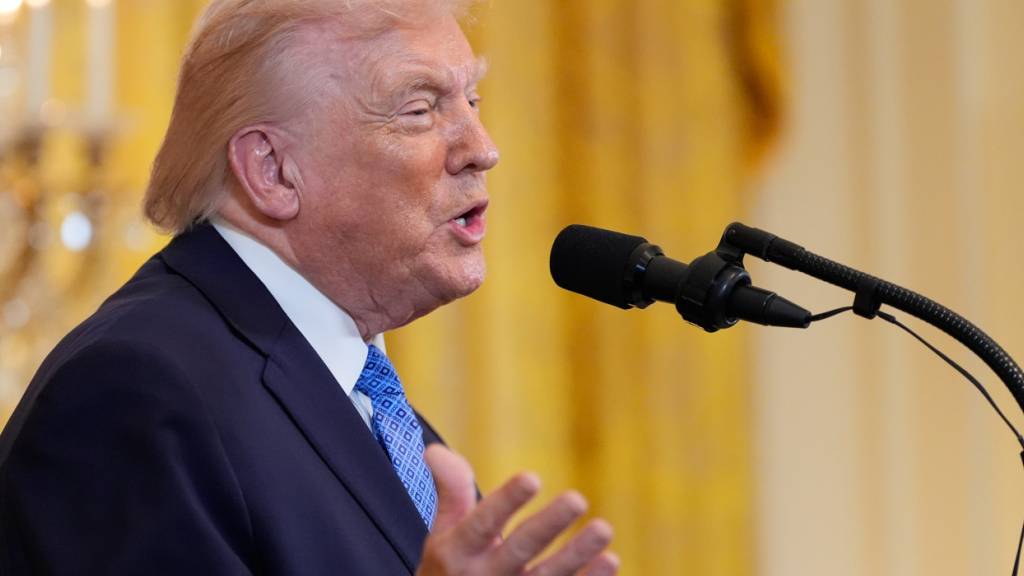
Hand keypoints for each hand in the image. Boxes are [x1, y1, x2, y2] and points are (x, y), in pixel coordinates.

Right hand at [417, 445, 618, 575]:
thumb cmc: (451, 571)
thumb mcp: (443, 534)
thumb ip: (450, 491)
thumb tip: (434, 449)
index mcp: (459, 551)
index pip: (482, 522)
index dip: (506, 501)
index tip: (532, 477)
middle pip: (519, 550)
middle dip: (548, 526)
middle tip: (578, 498)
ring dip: (577, 555)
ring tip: (603, 529)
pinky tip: (609, 560)